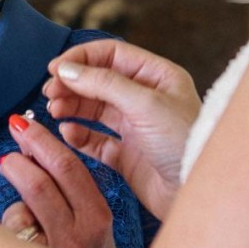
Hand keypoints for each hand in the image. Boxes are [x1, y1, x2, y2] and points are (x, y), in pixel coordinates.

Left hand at [0, 115, 121, 247]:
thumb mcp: (92, 220)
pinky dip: (10, 230)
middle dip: (18, 157)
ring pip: (18, 211)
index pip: (68, 168)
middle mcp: (77, 237)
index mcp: (97, 217)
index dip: (41, 140)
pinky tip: (18, 240)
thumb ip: (69, 188)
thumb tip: (30, 147)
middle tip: (7, 144)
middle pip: (39, 183)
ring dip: (13, 200)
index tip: (23, 124)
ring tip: (15, 190)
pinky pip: (8, 238)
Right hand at [44, 40, 200, 219]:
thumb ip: (104, 84)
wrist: (198, 192)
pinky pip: (95, 140)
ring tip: (55, 110)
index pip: (111, 55)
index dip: (81, 59)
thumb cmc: (185, 143)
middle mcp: (145, 99)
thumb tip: (66, 69)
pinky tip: (68, 132)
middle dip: (72, 85)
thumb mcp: (145, 104)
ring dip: (71, 107)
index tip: (55, 69)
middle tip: (50, 93)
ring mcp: (135, 128)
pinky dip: (78, 134)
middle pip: (98, 81)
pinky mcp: (127, 156)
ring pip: (93, 110)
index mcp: (157, 77)